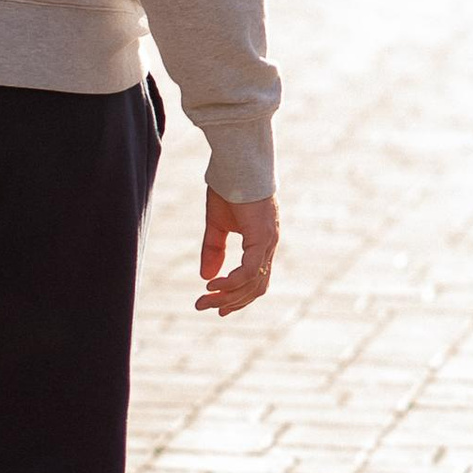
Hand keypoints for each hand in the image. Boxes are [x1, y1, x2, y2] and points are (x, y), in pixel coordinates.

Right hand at [197, 190, 278, 315]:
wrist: (237, 163)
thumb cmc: (229, 187)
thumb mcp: (217, 224)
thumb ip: (213, 249)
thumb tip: (206, 276)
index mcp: (261, 243)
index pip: (255, 280)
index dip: (238, 297)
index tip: (218, 309)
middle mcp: (268, 245)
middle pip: (255, 288)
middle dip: (230, 302)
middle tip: (204, 307)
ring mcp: (267, 242)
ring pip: (252, 283)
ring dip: (227, 296)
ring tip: (204, 300)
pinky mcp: (261, 237)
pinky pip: (248, 270)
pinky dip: (231, 282)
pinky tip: (212, 285)